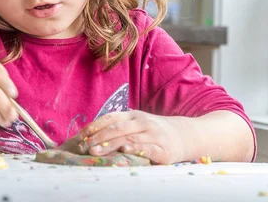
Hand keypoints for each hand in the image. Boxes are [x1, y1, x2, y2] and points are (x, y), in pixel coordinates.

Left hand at [72, 111, 186, 164]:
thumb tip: (93, 134)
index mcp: (133, 115)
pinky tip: (124, 151)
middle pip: (117, 128)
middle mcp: (142, 122)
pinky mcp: (163, 148)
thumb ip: (120, 126)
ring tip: (96, 152)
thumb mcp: (138, 123)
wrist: (186, 135)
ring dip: (110, 145)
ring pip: (128, 137)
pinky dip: (135, 148)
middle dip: (98, 138)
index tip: (81, 135)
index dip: (95, 126)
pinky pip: (147, 148)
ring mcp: (153, 134)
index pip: (110, 118)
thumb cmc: (155, 131)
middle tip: (85, 147)